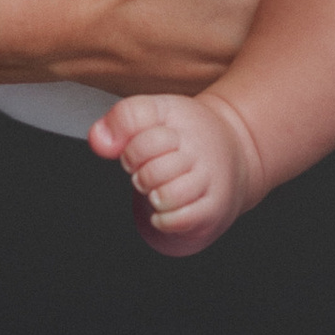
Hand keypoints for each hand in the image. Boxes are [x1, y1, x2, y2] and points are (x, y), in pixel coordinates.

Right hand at [0, 0, 334, 96]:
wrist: (77, 21)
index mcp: (300, 18)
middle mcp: (282, 65)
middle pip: (309, 13)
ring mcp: (250, 89)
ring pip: (278, 44)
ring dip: (271, 23)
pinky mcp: (220, 101)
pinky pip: (246, 70)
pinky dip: (238, 48)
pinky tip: (211, 27)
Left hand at [90, 87, 263, 256]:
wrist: (235, 156)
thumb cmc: (185, 138)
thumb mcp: (154, 115)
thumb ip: (121, 121)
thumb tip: (99, 140)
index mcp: (177, 115)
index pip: (136, 122)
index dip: (128, 144)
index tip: (136, 147)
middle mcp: (197, 146)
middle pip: (148, 168)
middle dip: (139, 172)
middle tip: (150, 169)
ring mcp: (208, 178)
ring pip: (165, 195)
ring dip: (153, 195)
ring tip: (159, 188)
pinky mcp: (214, 207)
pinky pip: (178, 219)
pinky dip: (163, 218)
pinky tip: (167, 207)